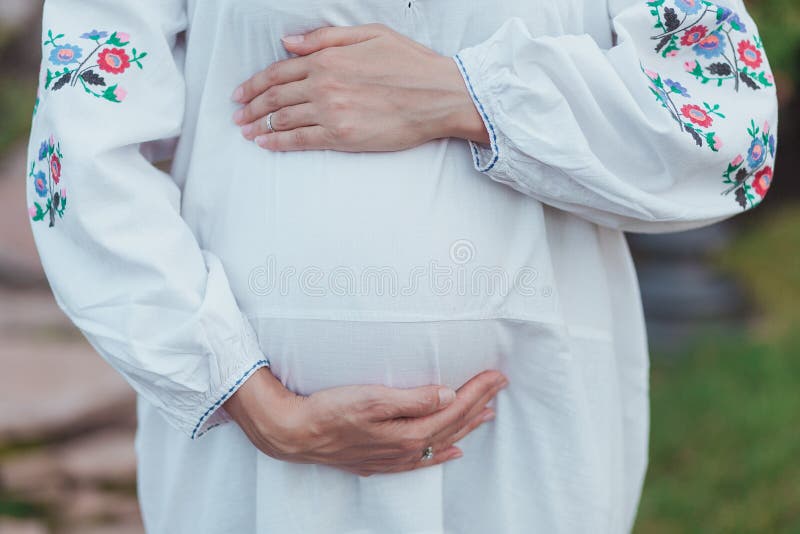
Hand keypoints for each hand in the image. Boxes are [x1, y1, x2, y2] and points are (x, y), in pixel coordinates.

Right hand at [224, 366, 507, 476]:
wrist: (295, 433)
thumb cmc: (330, 411)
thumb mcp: (372, 399)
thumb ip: (413, 400)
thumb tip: (448, 396)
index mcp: (408, 432)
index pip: (454, 409)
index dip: (478, 391)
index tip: (496, 376)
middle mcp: (406, 449)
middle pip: (452, 425)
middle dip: (479, 404)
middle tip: (500, 385)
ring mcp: (393, 457)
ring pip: (441, 441)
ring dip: (466, 426)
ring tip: (487, 414)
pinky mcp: (380, 460)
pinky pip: (422, 459)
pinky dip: (441, 452)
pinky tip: (452, 450)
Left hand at [231, 23, 489, 151]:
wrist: (439, 96)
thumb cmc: (410, 64)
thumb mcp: (369, 34)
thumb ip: (324, 38)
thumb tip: (288, 43)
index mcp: (327, 59)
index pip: (279, 72)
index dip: (254, 84)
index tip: (241, 93)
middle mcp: (323, 85)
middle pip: (274, 97)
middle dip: (250, 107)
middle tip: (237, 115)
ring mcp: (331, 112)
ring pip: (283, 120)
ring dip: (259, 126)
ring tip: (245, 131)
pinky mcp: (342, 136)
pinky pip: (301, 141)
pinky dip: (278, 143)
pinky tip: (265, 144)